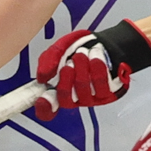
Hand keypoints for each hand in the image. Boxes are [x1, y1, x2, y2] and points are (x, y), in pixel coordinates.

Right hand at [34, 20, 150, 121]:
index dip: (44, 108)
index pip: (48, 110)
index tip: (43, 99)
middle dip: (66, 79)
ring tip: (83, 53)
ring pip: (83, 90)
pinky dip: (97, 66)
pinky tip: (95, 54)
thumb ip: (48, 60)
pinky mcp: (109, 94)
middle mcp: (75, 98)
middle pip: (66, 101)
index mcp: (60, 89)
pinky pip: (100, 84)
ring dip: (82, 68)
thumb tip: (42, 77)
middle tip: (69, 63)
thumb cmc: (82, 48)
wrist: (107, 41)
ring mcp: (92, 98)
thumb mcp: (60, 48)